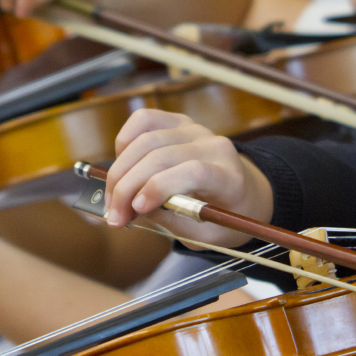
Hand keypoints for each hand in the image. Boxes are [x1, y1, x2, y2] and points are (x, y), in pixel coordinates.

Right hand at [102, 109, 273, 247]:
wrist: (242, 192)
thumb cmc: (222, 216)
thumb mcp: (205, 235)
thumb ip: (172, 221)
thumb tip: (132, 207)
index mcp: (229, 177)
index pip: (194, 171)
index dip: (160, 187)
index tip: (137, 210)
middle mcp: (213, 146)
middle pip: (161, 156)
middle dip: (127, 187)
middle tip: (113, 216)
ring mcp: (195, 130)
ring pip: (146, 140)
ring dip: (120, 171)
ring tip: (113, 200)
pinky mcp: (179, 122)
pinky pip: (144, 120)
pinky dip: (125, 142)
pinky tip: (123, 167)